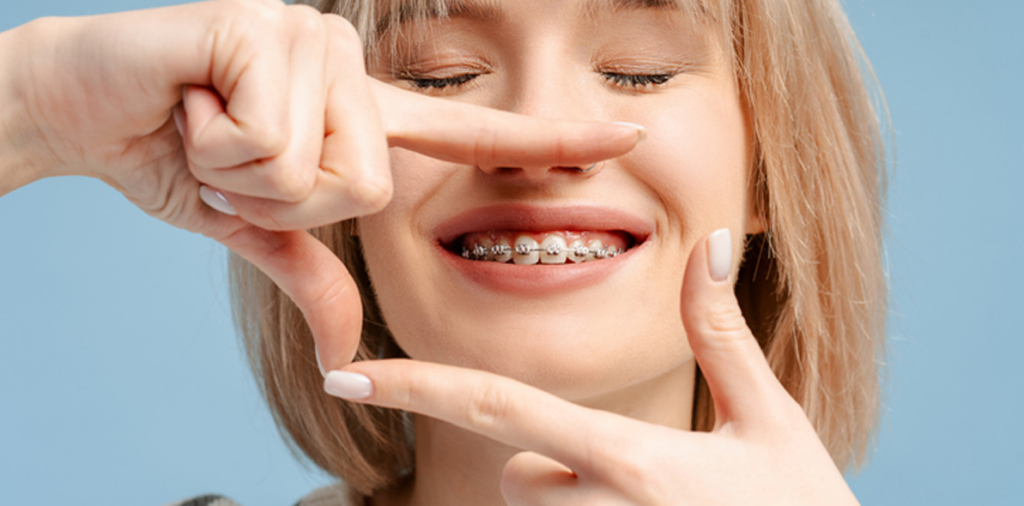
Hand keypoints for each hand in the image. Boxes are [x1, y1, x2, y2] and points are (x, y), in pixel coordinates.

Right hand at [0, 0, 643, 364]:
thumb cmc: (176, 156)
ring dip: (244, 174)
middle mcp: (355, 70)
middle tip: (231, 155)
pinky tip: (190, 101)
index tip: (630, 135)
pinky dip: (215, 147)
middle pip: (375, 186)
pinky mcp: (269, 28)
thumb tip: (346, 344)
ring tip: (208, 124)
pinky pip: (275, 141)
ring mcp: (317, 42)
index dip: (554, 137)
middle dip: (286, 199)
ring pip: (328, 168)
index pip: (476, 130)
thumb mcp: (257, 228)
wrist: (83, 107)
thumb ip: (315, 272)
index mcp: (365, 115)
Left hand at [323, 229, 859, 504]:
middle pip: (523, 473)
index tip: (340, 372)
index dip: (412, 383)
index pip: (497, 406)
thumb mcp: (772, 422)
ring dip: (578, 500)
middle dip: (555, 463)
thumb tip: (712, 243)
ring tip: (660, 503)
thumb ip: (725, 335)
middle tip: (645, 472)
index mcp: (633, 459)